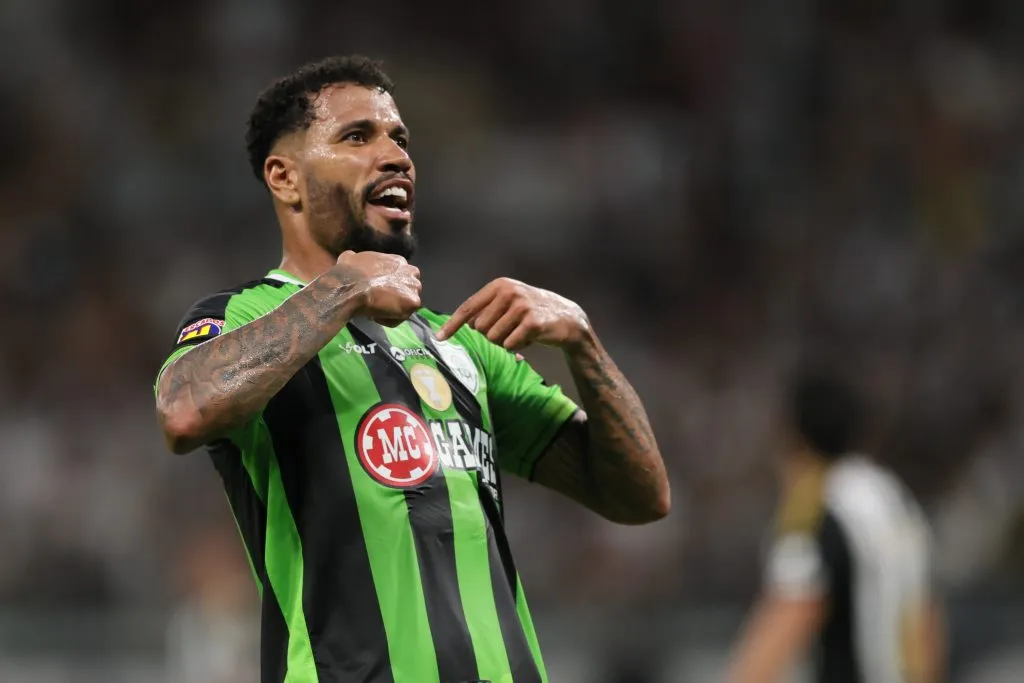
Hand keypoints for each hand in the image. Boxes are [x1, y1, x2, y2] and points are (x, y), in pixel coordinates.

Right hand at [334, 250, 421, 326]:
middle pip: (407, 290)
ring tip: (375, 310)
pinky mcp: (413, 303)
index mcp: (399, 261)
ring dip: (391, 310)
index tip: (378, 291)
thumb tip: (350, 258)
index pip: (400, 276)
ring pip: (405, 305)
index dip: (389, 286)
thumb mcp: (351, 258)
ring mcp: (414, 288)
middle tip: (379, 302)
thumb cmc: (349, 272)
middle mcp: (411, 272)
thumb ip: (358, 260)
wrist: (351, 287)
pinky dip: (387, 320)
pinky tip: (375, 315)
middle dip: (395, 298)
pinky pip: (400, 317)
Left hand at [436, 278, 590, 350]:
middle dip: (492, 336)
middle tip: (509, 330)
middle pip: (480, 328)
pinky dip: (517, 347)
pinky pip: (510, 344)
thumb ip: (488, 310)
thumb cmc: (532, 313)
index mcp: (499, 286)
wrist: (568, 318)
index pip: (469, 307)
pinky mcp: (532, 322)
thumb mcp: (509, 303)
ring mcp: (521, 306)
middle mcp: (509, 292)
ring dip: (505, 342)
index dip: (453, 324)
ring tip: (520, 333)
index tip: (440, 337)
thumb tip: (465, 325)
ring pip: (494, 338)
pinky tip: (530, 338)